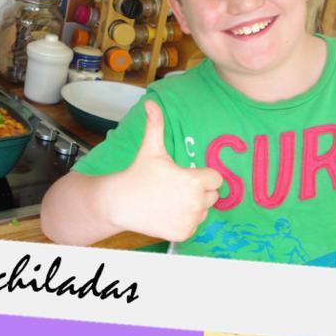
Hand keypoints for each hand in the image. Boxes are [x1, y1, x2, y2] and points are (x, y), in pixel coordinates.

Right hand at [99, 101, 222, 241]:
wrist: (119, 203)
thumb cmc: (137, 174)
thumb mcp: (150, 149)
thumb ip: (156, 124)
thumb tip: (150, 102)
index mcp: (194, 181)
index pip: (216, 179)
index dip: (202, 176)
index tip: (184, 176)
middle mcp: (196, 202)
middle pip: (212, 196)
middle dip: (198, 191)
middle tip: (175, 188)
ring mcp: (190, 220)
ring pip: (204, 211)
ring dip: (193, 206)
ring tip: (170, 200)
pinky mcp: (183, 233)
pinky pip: (194, 225)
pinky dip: (184, 221)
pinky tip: (167, 213)